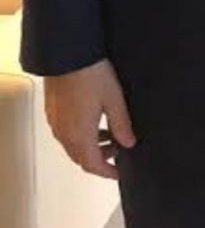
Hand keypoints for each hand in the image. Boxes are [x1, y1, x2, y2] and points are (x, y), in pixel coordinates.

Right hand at [44, 58, 136, 178]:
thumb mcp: (114, 99)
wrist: (68, 54)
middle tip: (117, 150)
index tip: (118, 173)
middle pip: (81, 158)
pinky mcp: (53, 111)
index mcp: (80, 135)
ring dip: (90, 146)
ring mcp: (56, 122)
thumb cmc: (91, 74)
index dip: (106, 172)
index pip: (92, 164)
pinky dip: (80, 135)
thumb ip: (121, 124)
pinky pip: (66, 133)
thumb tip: (128, 143)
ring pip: (73, 145)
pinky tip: (93, 120)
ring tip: (109, 133)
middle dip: (100, 158)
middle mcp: (64, 133)